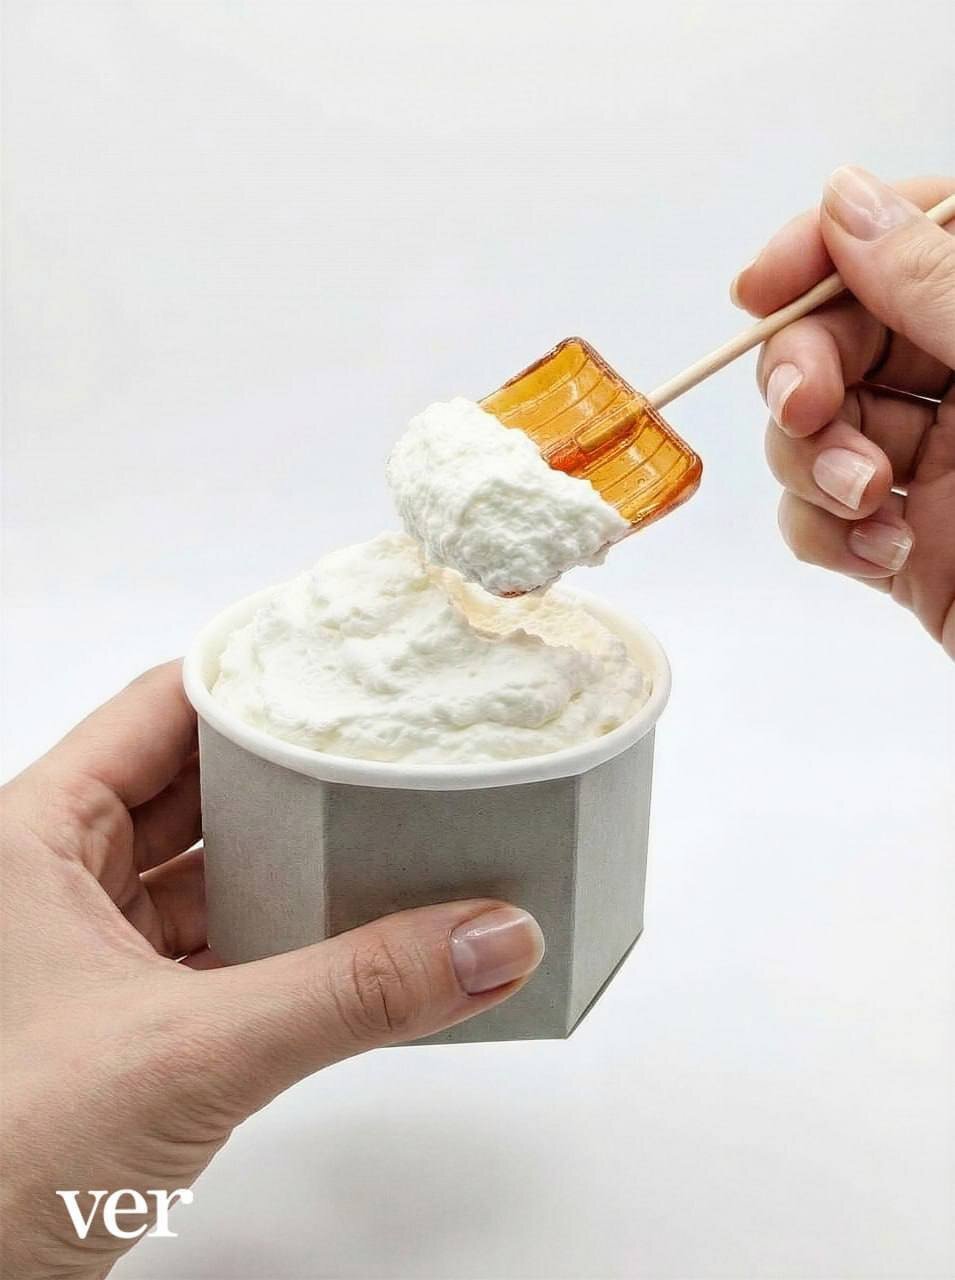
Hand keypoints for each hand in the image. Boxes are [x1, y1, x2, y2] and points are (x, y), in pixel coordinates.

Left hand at [0, 663, 543, 1278]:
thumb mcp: (189, 1052)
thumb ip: (351, 995)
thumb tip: (484, 939)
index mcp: (30, 838)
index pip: (159, 709)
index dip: (251, 679)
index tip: (341, 662)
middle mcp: (52, 882)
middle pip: (194, 787)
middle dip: (291, 774)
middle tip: (385, 746)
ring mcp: (89, 954)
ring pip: (210, 874)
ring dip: (294, 866)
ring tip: (388, 832)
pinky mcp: (124, 1022)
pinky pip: (220, 950)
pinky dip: (285, 943)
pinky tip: (351, 937)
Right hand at [732, 167, 954, 657]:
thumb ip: (937, 288)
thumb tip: (845, 202)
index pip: (902, 240)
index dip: (819, 249)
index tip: (759, 288)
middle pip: (836, 338)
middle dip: (803, 373)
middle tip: (804, 410)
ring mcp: (935, 466)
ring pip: (813, 432)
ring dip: (815, 465)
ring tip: (868, 503)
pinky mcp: (905, 545)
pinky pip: (821, 519)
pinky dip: (829, 536)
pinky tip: (883, 555)